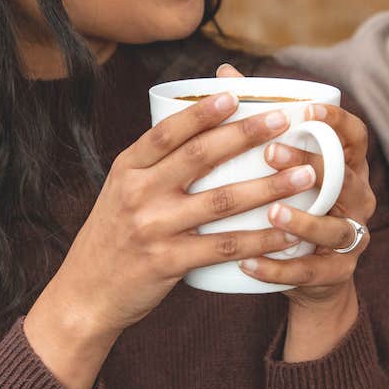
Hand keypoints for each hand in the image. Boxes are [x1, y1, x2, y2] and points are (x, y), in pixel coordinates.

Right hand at [25, 91, 317, 388]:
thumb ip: (157, 160)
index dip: (201, 111)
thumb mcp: (123, 188)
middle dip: (245, 136)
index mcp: (128, 168)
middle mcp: (138, 193)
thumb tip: (203, 119)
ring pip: (221, 201)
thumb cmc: (115, 233)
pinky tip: (287, 232)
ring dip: (268, 187)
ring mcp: (153, 228)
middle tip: (283, 122)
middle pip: (199, 157)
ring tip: (303, 175)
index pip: (167, 131)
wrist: (85, 295)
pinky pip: (223, 247)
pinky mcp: (168, 262)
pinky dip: (259, 239)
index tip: (235, 94)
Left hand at [216, 64, 375, 359]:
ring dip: (303, 220)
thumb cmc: (291, 204)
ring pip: (335, 229)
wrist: (309, 279)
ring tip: (271, 212)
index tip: (307, 109)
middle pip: (346, 178)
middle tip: (272, 153)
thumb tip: (224, 73)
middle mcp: (357, 200)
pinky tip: (249, 263)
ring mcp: (351, 239)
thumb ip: (259, 121)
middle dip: (313, 164)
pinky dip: (280, 268)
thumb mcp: (284, 166)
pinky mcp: (336, 275)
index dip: (337, 121)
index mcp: (347, 167)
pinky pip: (311, 272)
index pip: (356, 137)